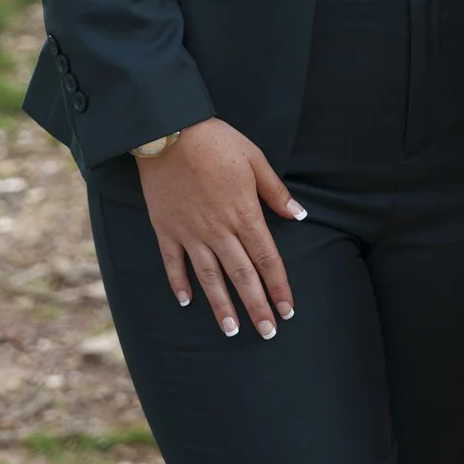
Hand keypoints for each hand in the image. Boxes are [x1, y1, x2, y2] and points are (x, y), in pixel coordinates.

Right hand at [136, 117, 304, 339]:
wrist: (168, 130)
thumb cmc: (215, 141)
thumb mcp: (254, 159)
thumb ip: (275, 192)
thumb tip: (298, 216)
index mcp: (244, 214)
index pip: (267, 259)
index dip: (278, 286)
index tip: (288, 310)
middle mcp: (218, 230)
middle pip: (242, 275)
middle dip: (257, 306)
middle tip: (267, 333)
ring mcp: (190, 233)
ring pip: (209, 277)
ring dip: (221, 306)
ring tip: (231, 331)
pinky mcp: (165, 229)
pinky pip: (173, 263)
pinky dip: (178, 283)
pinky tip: (185, 302)